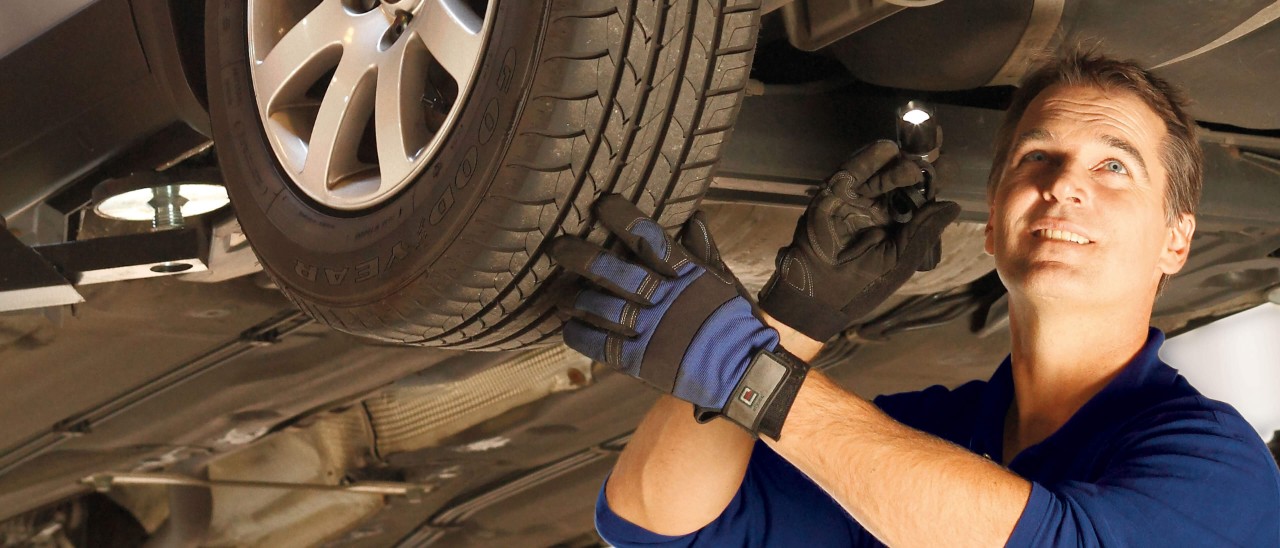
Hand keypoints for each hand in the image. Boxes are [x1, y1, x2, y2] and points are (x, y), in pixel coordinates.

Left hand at [551, 195, 807, 438]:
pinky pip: (601, 345)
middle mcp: (663, 297)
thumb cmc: (734, 322)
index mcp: (686, 274)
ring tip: (560, 294)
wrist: (743, 370)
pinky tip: (568, 327)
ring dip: (576, 299)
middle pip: (614, 272)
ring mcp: (650, 329)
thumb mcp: (723, 281)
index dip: (624, 219)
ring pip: (601, 307)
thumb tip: (693, 217)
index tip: (602, 204)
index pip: (649, 239)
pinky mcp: (641, 359)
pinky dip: (581, 335)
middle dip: (582, 257)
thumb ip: (703, 251)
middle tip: (558, 247)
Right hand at [758, 140, 960, 341]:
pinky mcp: (831, 196)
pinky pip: (850, 173)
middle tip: (931, 152)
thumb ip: (924, 232)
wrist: (819, 296)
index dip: (931, 182)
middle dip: (914, 166)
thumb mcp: (900, 259)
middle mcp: (875, 211)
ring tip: (912, 157)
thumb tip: (953, 205)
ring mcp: (853, 202)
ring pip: (877, 174)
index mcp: (894, 227)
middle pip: (898, 181)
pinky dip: (866, 159)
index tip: (947, 164)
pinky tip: (886, 150)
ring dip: (894, 163)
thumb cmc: (861, 286)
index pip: (916, 198)